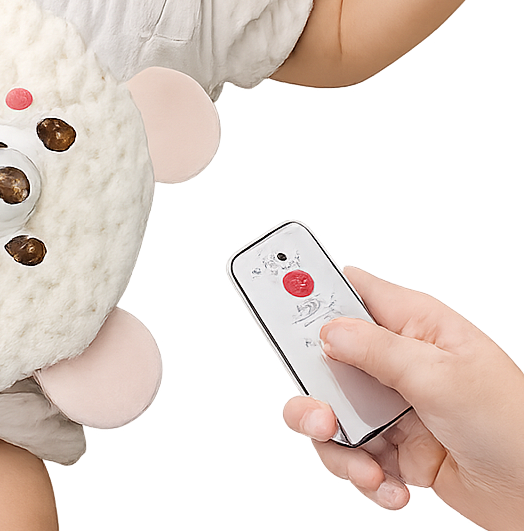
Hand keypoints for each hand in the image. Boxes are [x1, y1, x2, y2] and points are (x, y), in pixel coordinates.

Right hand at [284, 268, 523, 530]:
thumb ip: (378, 350)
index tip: (273, 289)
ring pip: (332, 413)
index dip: (311, 287)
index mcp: (413, 326)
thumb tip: (328, 330)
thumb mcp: (442, 378)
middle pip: (326, 359)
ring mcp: (393, 407)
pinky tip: (387, 484)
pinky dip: (362, 475)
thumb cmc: (514, 426)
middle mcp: (398, 363)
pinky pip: (352, 455)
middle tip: (319, 410)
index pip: (351, 291)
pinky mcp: (394, 450)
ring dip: (338, 446)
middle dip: (314, 390)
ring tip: (361, 464)